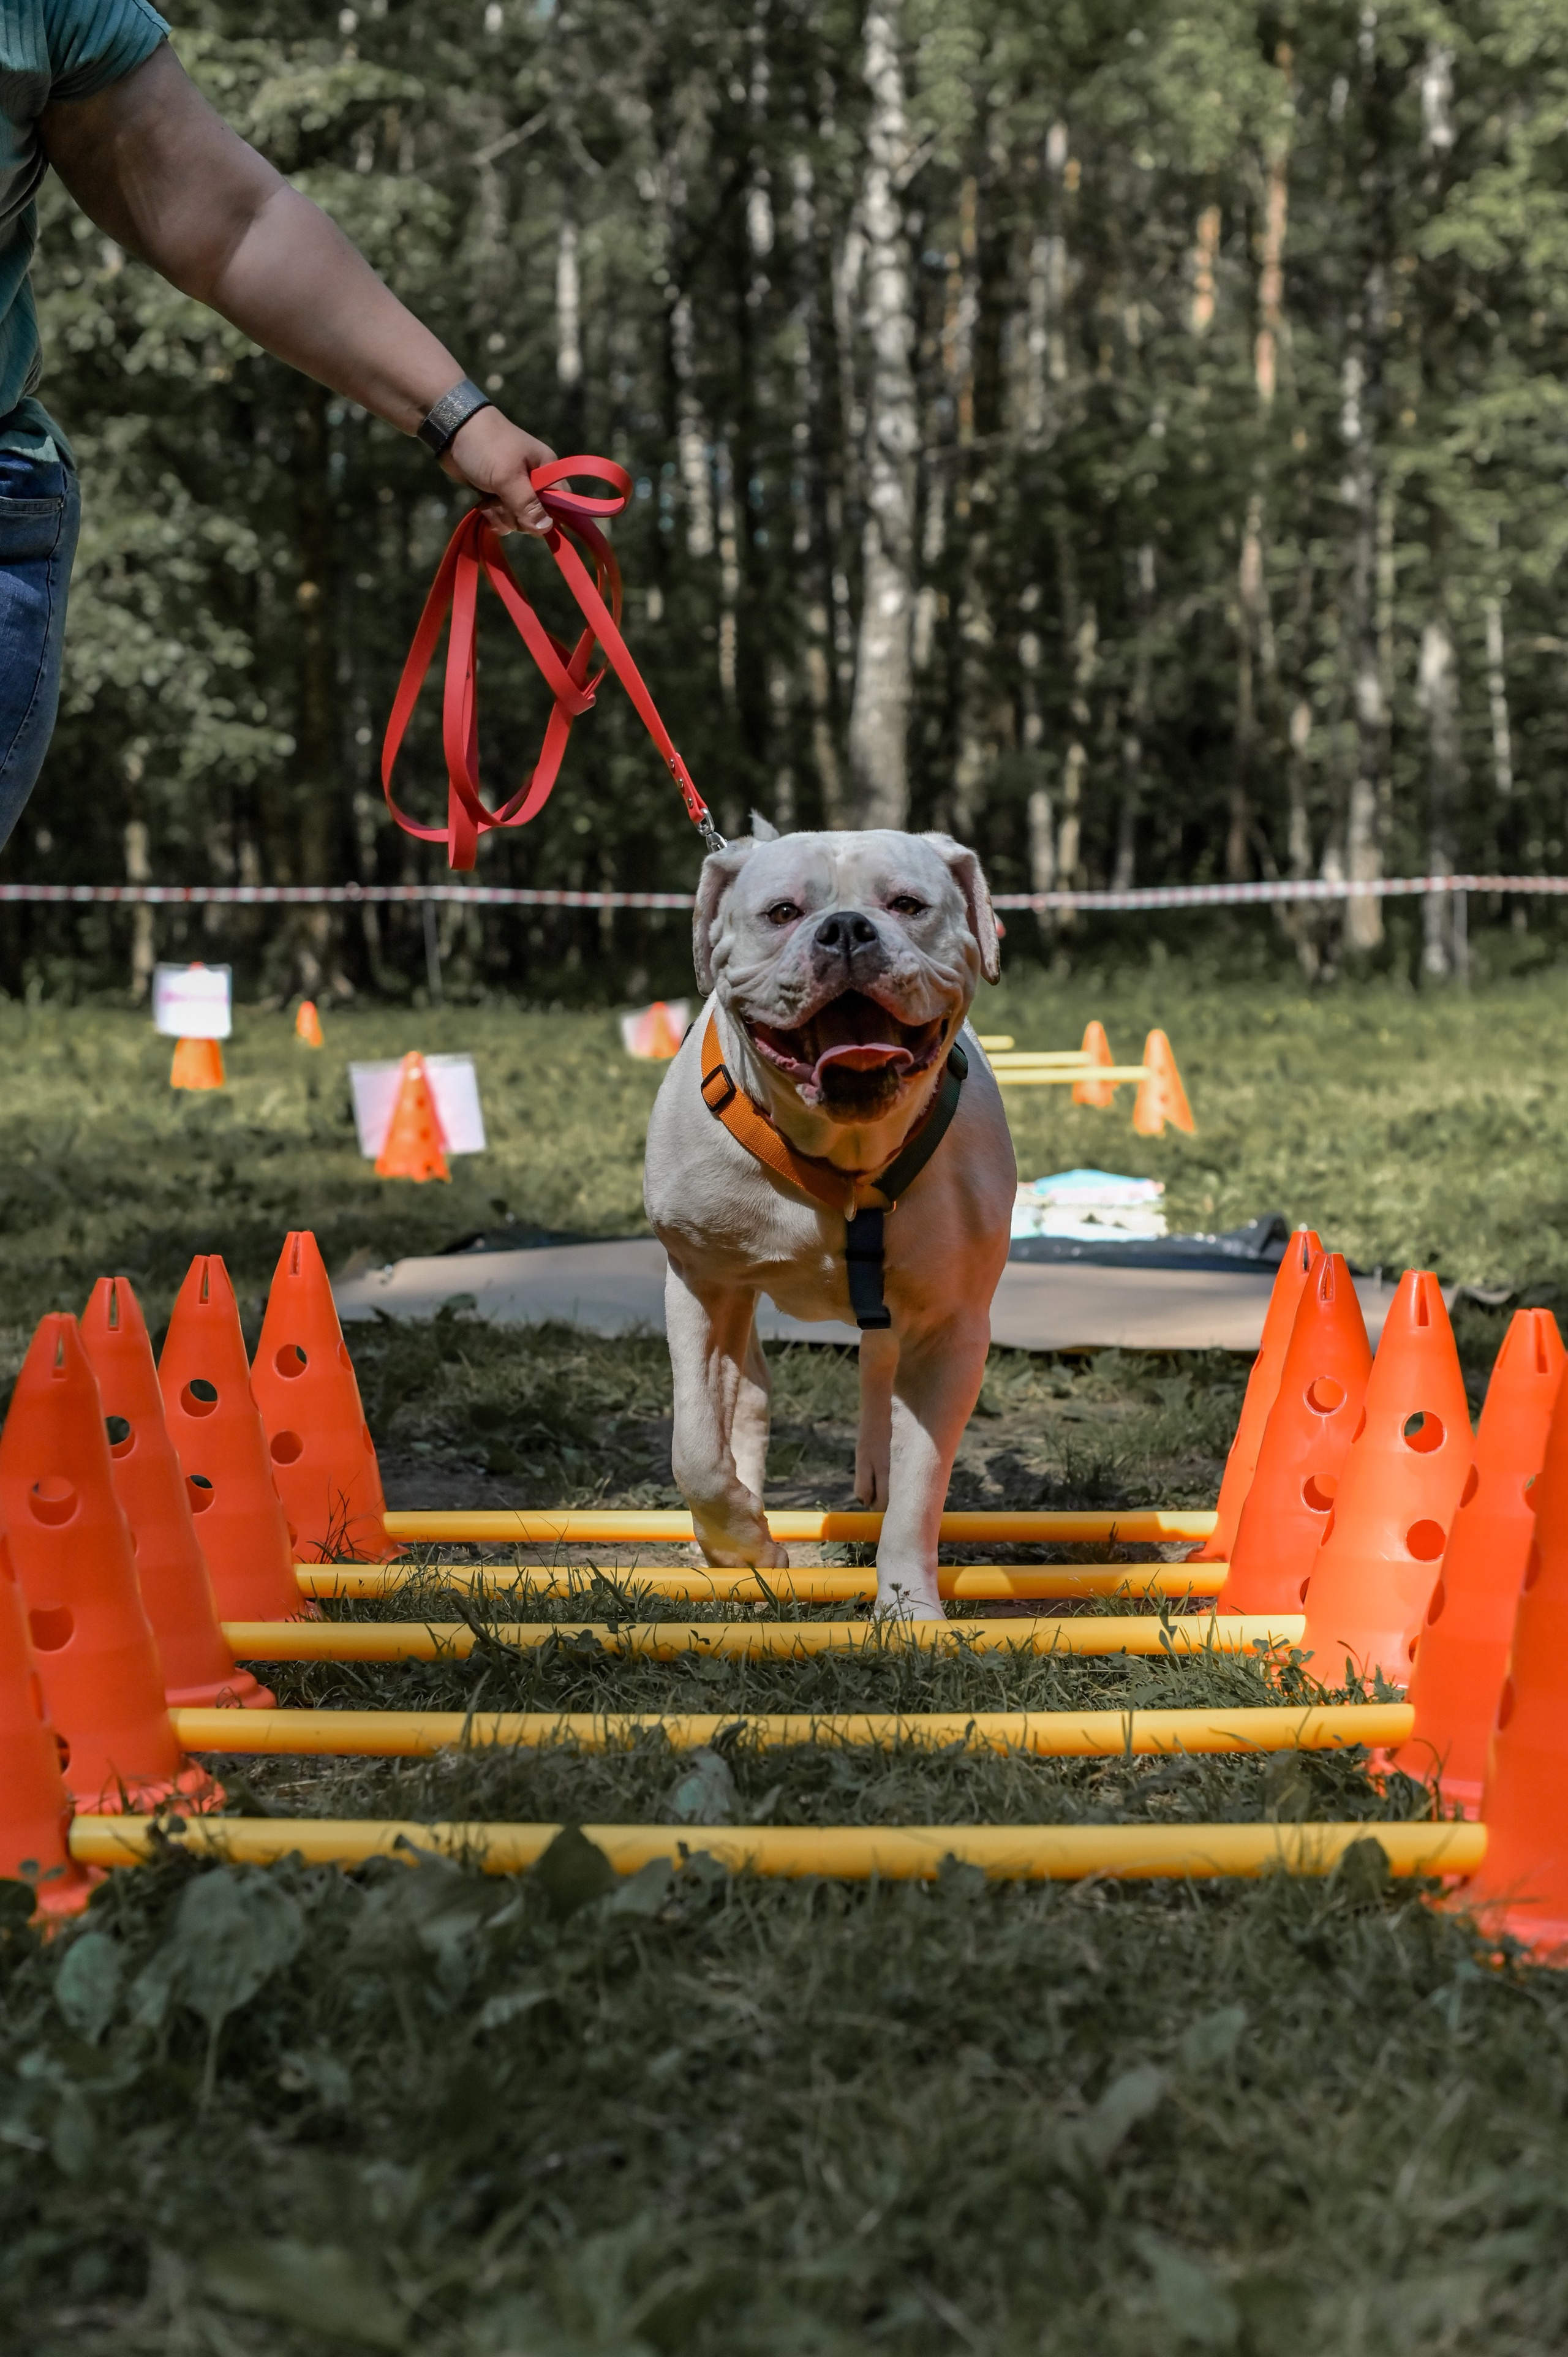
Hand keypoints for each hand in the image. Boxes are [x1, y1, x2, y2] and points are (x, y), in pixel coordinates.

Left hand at [441, 408, 557, 534]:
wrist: (453, 431)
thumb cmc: (486, 446)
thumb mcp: (508, 476)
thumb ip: (527, 505)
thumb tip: (547, 529)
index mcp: (546, 471)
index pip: (562, 503)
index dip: (551, 516)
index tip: (531, 515)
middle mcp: (534, 483)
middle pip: (537, 518)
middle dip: (516, 515)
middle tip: (502, 497)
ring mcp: (515, 491)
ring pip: (517, 522)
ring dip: (500, 514)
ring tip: (488, 496)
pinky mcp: (497, 496)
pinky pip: (502, 520)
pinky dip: (491, 515)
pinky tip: (482, 502)